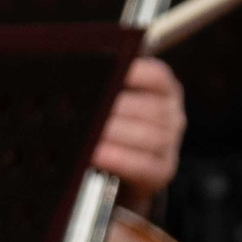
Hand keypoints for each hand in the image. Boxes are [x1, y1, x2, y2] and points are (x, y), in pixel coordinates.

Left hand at [95, 57, 184, 209]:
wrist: (119, 168)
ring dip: (113, 134)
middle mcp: (171, 115)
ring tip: (86, 133)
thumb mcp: (112, 102)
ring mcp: (170, 144)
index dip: (136, 73)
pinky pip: (142, 166)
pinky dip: (118, 160)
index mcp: (163, 90)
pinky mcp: (162, 170)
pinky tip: (96, 155)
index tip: (109, 71)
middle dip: (113, 108)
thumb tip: (70, 79)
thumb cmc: (111, 125)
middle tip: (86, 109)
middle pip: (148, 108)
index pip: (157, 76)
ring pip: (146, 137)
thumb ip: (101, 89)